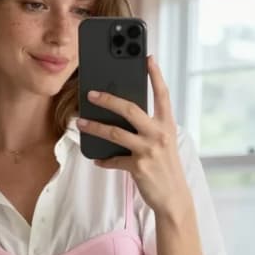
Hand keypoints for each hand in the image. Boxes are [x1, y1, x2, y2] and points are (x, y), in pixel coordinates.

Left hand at [78, 55, 191, 218]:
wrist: (174, 197)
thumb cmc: (166, 167)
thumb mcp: (164, 143)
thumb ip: (149, 127)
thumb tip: (123, 116)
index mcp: (167, 124)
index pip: (162, 94)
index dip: (155, 75)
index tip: (147, 57)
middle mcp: (159, 134)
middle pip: (130, 109)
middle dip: (108, 99)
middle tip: (91, 93)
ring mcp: (148, 150)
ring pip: (115, 133)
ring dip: (94, 127)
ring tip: (80, 122)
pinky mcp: (139, 167)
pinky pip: (114, 160)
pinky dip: (104, 160)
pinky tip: (96, 159)